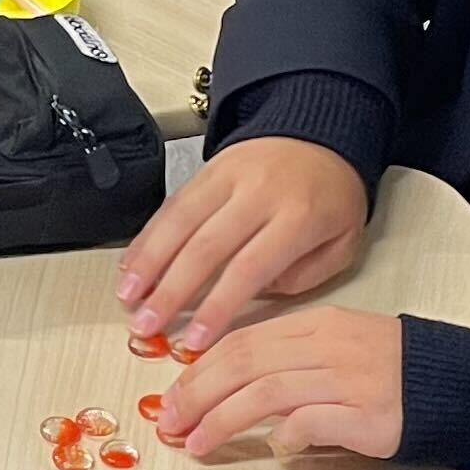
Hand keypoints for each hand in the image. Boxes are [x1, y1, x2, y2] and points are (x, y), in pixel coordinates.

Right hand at [116, 138, 369, 348]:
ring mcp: (229, 176)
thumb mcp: (342, 243)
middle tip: (146, 325)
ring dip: (148, 263)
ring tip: (127, 297)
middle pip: (205, 248)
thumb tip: (254, 296)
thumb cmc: (332, 196)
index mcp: (298, 217)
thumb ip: (303, 276)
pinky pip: (172, 203)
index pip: (249, 268)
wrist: (324, 130)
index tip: (194, 339)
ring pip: (179, 222)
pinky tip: (131, 263)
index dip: (217, 306)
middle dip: (170, 291)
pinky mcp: (208, 167)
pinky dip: (148, 235)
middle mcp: (259, 193)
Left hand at [157, 304, 403, 460]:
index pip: (243, 341)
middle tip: (172, 422)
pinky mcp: (367, 413)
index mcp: (319, 324)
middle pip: (244, 363)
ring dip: (223, 419)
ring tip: (199, 443)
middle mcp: (329, 346)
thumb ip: (290, 360)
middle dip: (198, 395)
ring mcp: (349, 379)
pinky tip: (274, 448)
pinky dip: (285, 435)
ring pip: (266, 392)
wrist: (462, 386)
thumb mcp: (339, 348)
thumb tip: (234, 389)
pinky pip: (311, 421)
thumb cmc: (397, 372)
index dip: (199, 371)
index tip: (174, 397)